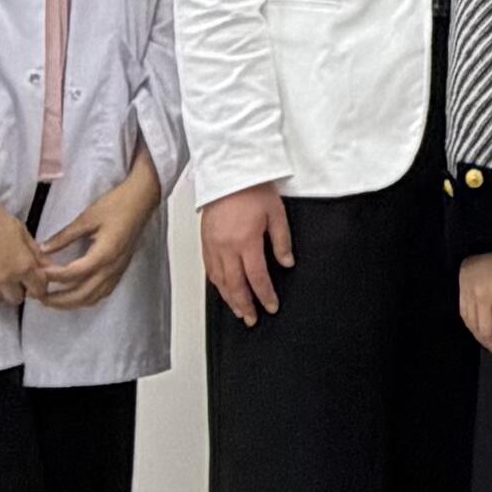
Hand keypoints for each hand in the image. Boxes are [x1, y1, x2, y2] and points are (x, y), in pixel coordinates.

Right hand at [0, 193, 45, 307]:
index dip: (39, 285)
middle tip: (15, 275)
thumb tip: (48, 268)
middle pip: (17, 298)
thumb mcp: (21, 231)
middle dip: (19, 289)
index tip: (35, 280)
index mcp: (22, 266)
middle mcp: (3, 279)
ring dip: (0, 288)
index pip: (38, 290)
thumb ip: (35, 254)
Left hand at [36, 150, 164, 313]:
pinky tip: (74, 296)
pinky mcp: (120, 270)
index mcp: (103, 254)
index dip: (53, 276)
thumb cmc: (115, 205)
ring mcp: (117, 271)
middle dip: (59, 299)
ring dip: (71, 303)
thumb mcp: (86, 218)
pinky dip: (86, 299)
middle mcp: (111, 268)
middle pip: (82, 294)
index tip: (37, 274)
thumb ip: (64, 236)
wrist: (141, 201)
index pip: (73, 273)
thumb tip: (43, 249)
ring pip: (93, 298)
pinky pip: (102, 293)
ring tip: (52, 300)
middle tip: (39, 296)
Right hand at [201, 183, 294, 325]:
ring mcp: (213, 244)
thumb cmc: (252, 188)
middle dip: (245, 305)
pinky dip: (217, 283)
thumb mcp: (277, 213)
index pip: (257, 278)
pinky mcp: (205, 239)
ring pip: (219, 280)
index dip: (265, 296)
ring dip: (229, 298)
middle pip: (235, 285)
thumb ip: (282, 241)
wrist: (229, 171)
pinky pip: (209, 268)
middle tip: (252, 319)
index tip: (271, 306)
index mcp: (246, 241)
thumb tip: (286, 262)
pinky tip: (222, 289)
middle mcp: (227, 246)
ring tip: (239, 310)